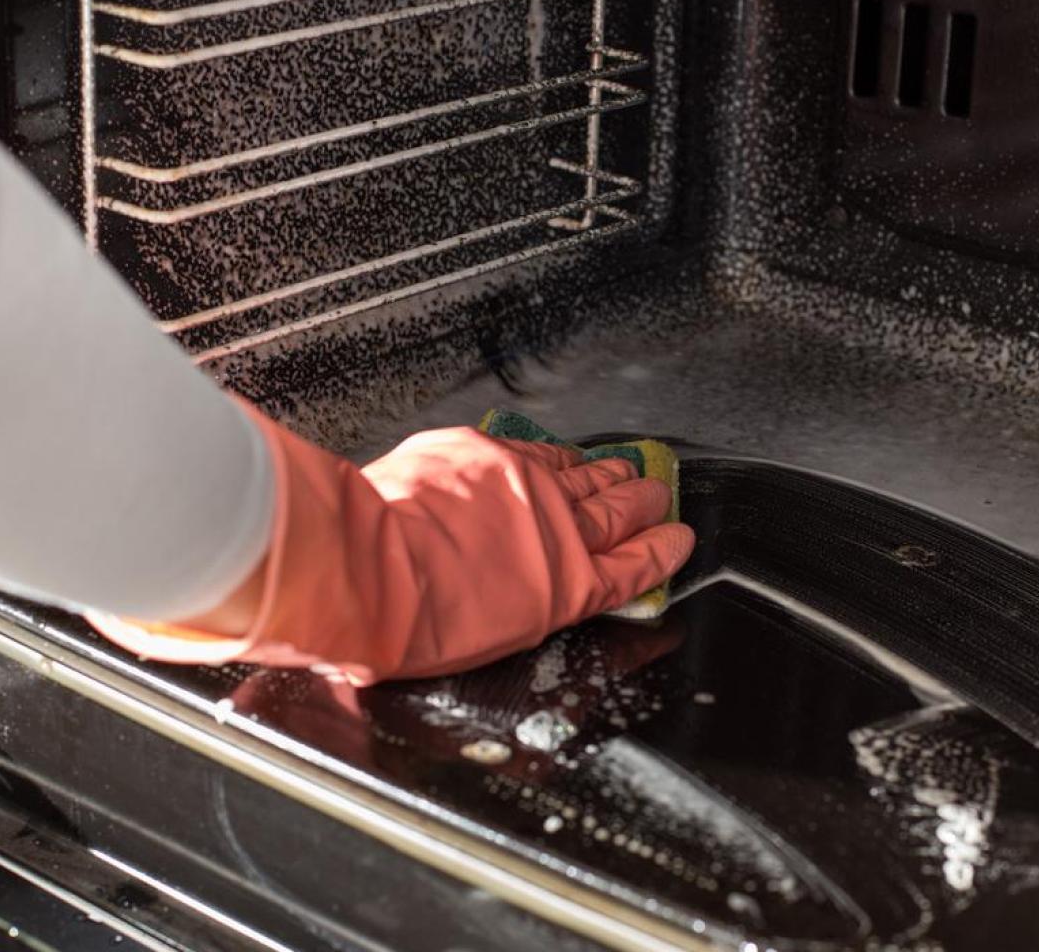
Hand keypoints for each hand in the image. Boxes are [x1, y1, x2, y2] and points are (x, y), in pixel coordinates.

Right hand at [89, 411, 693, 682]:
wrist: (367, 574)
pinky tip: (680, 544)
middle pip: (584, 480)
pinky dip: (661, 552)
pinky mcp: (568, 577)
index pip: (535, 461)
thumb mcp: (380, 489)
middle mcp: (523, 488)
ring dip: (643, 504)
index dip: (563, 465)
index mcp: (478, 465)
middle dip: (615, 476)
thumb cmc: (358, 542)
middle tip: (640, 472)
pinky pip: (631, 565)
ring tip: (663, 501)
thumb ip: (403, 494)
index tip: (576, 464)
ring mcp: (552, 529)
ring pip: (616, 512)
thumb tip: (376, 503)